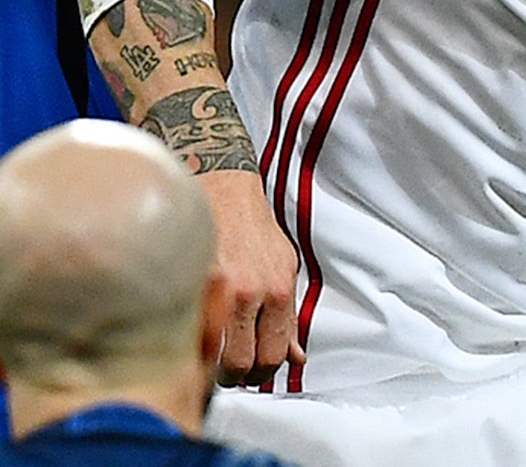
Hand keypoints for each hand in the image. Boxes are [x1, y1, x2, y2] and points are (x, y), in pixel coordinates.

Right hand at [201, 169, 304, 385]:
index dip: (262, 374)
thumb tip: (296, 357)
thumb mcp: (285, 269)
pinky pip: (188, 330)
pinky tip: (192, 337)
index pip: (272, 356)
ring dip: (210, 365)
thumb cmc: (254, 230)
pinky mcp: (188, 284)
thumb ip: (288, 317)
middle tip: (230, 372)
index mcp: (278, 291)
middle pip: (241, 364)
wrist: (224, 191)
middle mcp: (249, 293)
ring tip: (210, 358)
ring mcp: (215, 290)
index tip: (254, 373)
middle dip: (236, 376)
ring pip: (211, 355)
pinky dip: (190, 342)